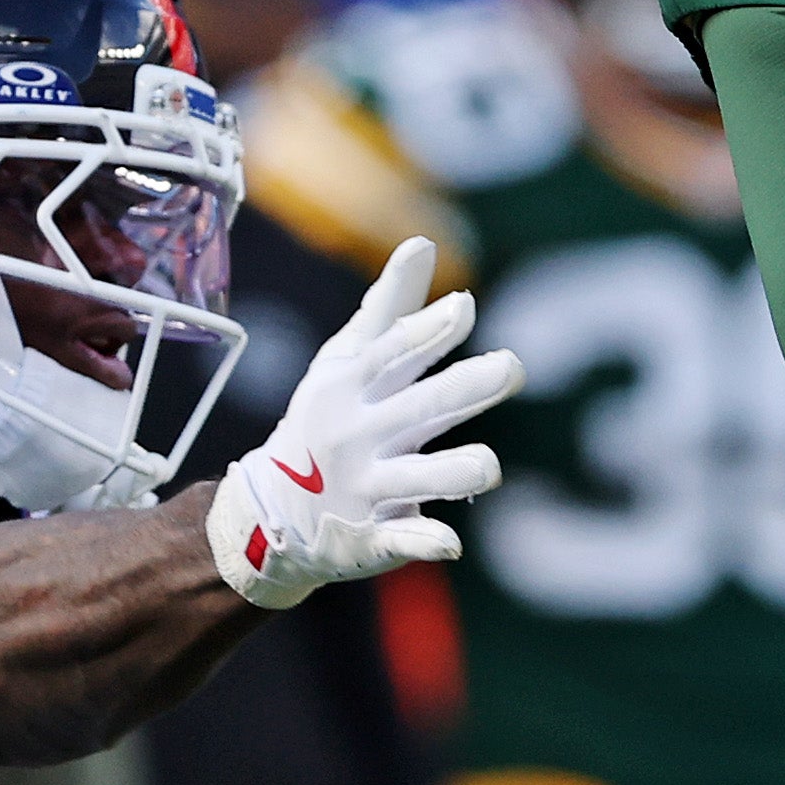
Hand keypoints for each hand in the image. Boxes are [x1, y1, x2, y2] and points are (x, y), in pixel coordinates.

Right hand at [210, 238, 519, 609]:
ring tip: (487, 466)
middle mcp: (358, 435)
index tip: (464, 307)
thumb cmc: (325, 419)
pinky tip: (451, 542)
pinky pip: (399, 541)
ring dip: (450, 471)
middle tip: (513, 367)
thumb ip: (390, 308)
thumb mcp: (346, 361)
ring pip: (413, 479)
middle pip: (418, 409)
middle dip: (462, 389)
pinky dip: (423, 542)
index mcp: (352, 388)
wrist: (271, 512)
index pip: (392, 354)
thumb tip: (423, 242)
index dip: (426, 332)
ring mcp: (364, 489)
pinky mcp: (370, 539)